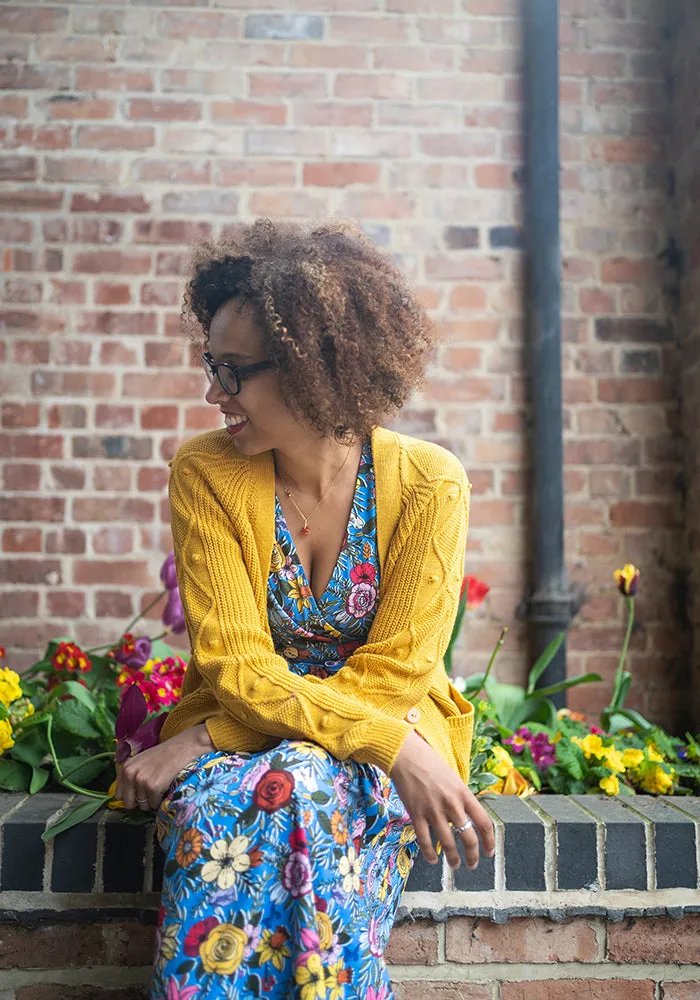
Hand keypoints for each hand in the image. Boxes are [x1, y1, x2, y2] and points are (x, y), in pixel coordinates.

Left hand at [114, 723, 214, 811]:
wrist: (183, 747)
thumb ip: (131, 776)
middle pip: (128, 804)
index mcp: (125, 768)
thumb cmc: (164, 755)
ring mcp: (141, 780)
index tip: (140, 793)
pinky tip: (166, 787)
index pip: (118, 795)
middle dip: (140, 802)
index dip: (131, 796)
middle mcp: (130, 774)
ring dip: (152, 800)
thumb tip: (127, 797)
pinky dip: (161, 800)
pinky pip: (154, 804)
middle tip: (151, 792)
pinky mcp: (153, 786)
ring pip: (143, 806)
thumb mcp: (141, 762)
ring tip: (160, 786)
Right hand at [390, 729, 494, 869]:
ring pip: (448, 844)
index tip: (489, 852)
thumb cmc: (430, 763)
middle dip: (472, 856)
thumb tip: (467, 818)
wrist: (406, 756)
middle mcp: (452, 804)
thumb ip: (461, 798)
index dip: (489, 842)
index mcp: (464, 794)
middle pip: (468, 838)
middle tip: (472, 864)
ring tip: (455, 865)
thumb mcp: (453, 778)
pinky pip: (425, 840)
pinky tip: (432, 860)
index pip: (484, 823)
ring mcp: (433, 810)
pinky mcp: (416, 814)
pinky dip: (430, 854)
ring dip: (453, 859)